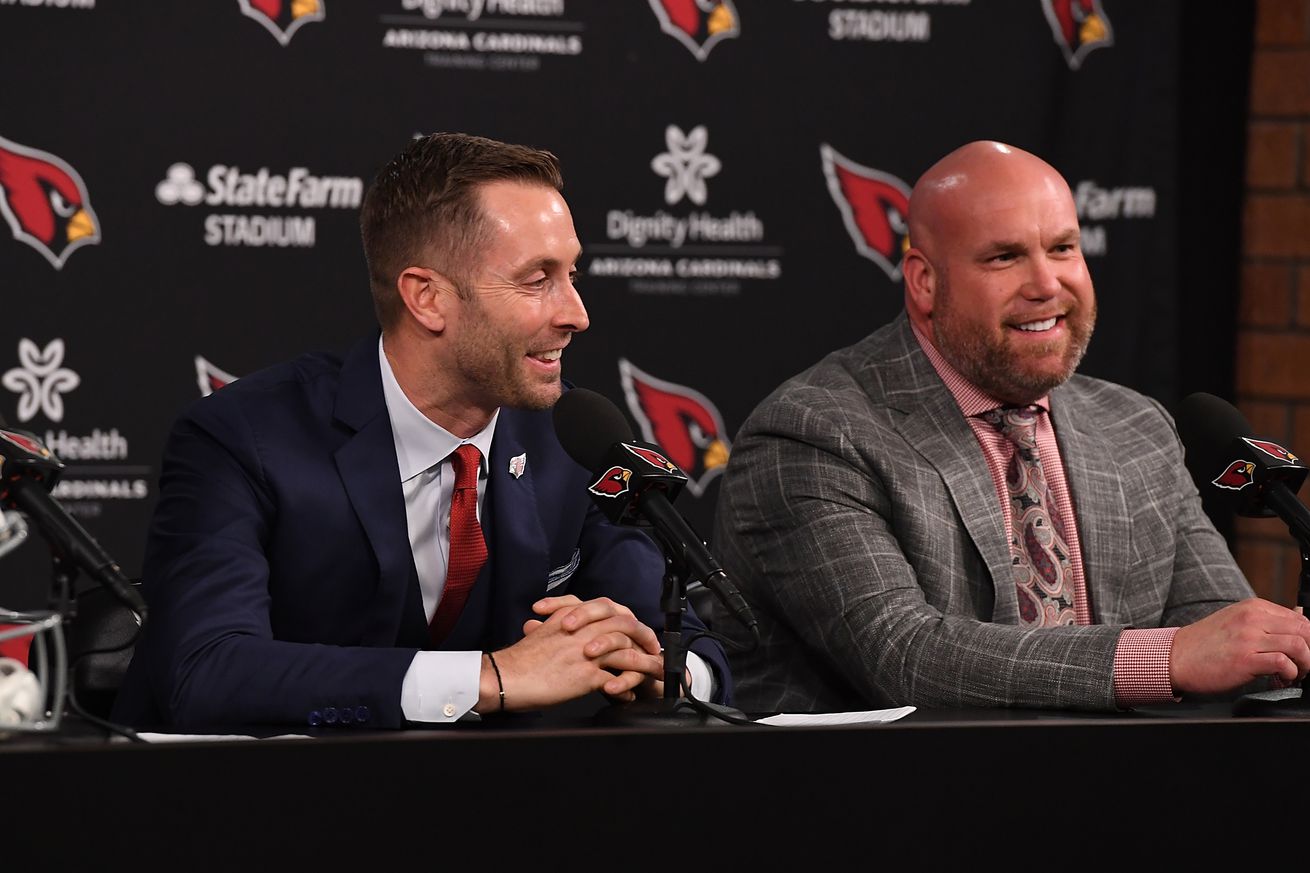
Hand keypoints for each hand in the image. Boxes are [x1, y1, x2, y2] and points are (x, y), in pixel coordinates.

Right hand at [476, 596, 662, 711]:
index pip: (612, 610)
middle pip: (626, 627)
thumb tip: (578, 636)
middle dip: (646, 638)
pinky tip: (629, 695)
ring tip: (656, 674)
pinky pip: (616, 680)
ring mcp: (586, 653)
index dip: (630, 621)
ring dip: (646, 665)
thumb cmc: (521, 659)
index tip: (640, 632)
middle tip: (655, 650)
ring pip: (627, 653)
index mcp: (573, 617)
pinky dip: (626, 688)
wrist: (505, 676)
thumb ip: (566, 630)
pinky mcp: (586, 675)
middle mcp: (583, 631)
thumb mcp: (546, 632)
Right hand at [1170, 598, 1309, 695]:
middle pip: (1304, 630)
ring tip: (1294, 674)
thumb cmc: (1205, 644)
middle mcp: (1252, 618)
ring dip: (1304, 664)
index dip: (1308, 638)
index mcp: (1253, 607)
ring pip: (1299, 645)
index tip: (1302, 654)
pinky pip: (1283, 663)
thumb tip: (1300, 614)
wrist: (1176, 657)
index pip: (1299, 617)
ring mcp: (1248, 638)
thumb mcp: (1237, 622)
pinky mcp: (1245, 659)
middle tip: (1303, 666)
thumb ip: (1267, 621)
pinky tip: (1280, 679)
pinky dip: (1289, 674)